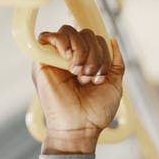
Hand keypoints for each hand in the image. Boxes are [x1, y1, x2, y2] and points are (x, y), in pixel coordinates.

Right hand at [32, 25, 123, 153]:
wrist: (79, 127)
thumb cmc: (95, 112)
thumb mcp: (114, 84)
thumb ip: (116, 62)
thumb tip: (113, 39)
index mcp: (87, 61)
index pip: (95, 39)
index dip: (103, 53)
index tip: (100, 78)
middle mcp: (70, 58)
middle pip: (83, 33)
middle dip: (93, 53)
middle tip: (89, 76)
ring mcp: (55, 59)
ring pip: (68, 31)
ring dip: (80, 50)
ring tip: (79, 72)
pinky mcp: (41, 62)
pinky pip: (47, 36)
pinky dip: (60, 41)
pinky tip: (67, 57)